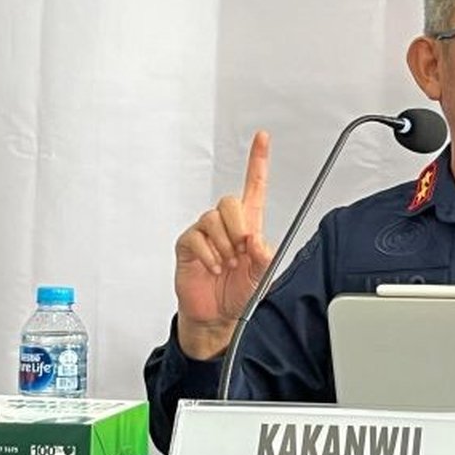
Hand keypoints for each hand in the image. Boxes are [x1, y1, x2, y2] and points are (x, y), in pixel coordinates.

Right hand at [173, 131, 274, 359]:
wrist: (217, 316)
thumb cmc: (239, 292)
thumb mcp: (263, 277)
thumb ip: (265, 257)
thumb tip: (257, 241)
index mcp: (249, 225)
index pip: (254, 186)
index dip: (257, 161)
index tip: (262, 138)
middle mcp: (227, 224)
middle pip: (230, 201)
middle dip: (238, 226)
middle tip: (242, 250)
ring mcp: (205, 233)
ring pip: (213, 219)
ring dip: (224, 245)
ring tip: (227, 264)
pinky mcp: (188, 244)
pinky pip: (197, 237)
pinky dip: (209, 255)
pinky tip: (214, 267)